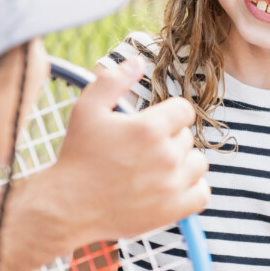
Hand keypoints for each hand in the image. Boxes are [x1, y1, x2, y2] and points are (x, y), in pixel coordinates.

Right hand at [37, 56, 208, 243]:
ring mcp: (172, 185)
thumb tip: (138, 60)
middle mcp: (165, 155)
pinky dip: (191, 190)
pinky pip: (202, 194)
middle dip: (168, 140)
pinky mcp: (173, 210)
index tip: (151, 126)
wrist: (67, 206)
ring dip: (181, 164)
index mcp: (149, 128)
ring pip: (197, 163)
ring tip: (155, 169)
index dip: (168, 115)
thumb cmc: (77, 156)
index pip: (183, 111)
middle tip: (141, 151)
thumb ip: (113, 80)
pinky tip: (169, 188)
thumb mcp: (87, 109)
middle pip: (187, 137)